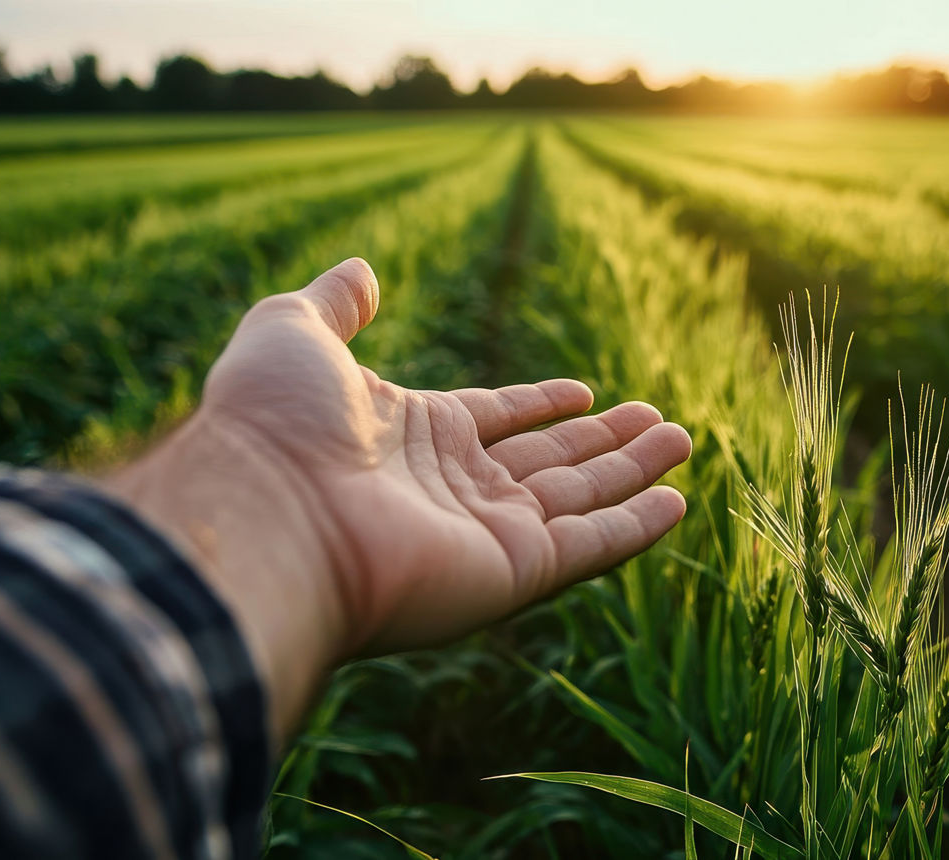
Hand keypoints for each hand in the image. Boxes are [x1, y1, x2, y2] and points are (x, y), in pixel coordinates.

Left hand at [106, 258, 690, 740]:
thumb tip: (362, 271)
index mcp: (413, 436)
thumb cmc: (273, 424)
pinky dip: (636, 525)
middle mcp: (454, 488)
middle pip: (549, 460)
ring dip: (633, 471)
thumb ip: (333, 304)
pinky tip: (676, 502)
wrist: (267, 511)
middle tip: (659, 418)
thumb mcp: (292, 333)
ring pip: (581, 498)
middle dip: (605, 441)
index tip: (582, 393)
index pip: (495, 418)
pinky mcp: (513, 571)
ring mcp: (485, 532)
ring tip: (681, 440)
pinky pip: (591, 546)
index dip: (540, 404)